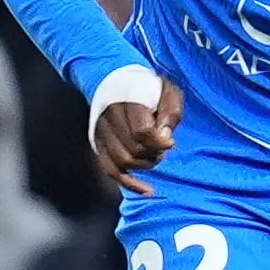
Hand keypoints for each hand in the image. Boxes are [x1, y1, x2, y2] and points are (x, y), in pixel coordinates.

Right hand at [92, 81, 183, 195]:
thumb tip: (165, 139)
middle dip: (153, 154)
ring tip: (155, 156)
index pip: (141, 132)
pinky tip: (147, 191)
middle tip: (163, 147)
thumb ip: (171, 112)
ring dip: (144, 165)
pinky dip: (129, 183)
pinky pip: (111, 170)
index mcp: (127, 100)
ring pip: (123, 161)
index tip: (170, 141)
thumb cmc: (148, 88)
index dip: (159, 142)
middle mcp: (109, 116)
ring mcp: (101, 131)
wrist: (115, 79)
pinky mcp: (98, 144)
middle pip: (133, 150)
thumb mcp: (168, 91)